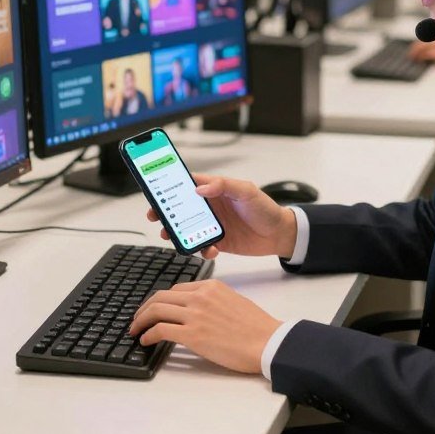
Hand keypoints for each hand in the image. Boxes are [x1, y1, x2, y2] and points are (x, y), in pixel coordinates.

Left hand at [129, 279, 281, 373]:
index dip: (160, 300)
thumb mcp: (233, 300)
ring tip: (135, 330)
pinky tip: (145, 341)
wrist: (267, 341)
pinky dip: (148, 334)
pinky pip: (161, 330)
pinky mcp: (193, 335)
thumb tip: (195, 310)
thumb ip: (212, 300)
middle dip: (144, 308)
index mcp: (210, 286)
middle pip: (161, 297)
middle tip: (136, 319)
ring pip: (157, 310)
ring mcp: (195, 315)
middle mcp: (200, 297)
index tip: (153, 309)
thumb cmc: (256, 326)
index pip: (176, 289)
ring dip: (141, 321)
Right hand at [148, 173, 297, 259]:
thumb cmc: (265, 208)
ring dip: (177, 232)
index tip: (156, 190)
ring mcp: (212, 225)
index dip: (170, 185)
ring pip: (186, 228)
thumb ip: (224, 186)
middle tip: (155, 216)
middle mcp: (210, 207)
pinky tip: (210, 249)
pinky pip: (202, 246)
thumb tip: (200, 188)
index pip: (188, 184)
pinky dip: (201, 249)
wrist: (279, 234)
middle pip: (181, 207)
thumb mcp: (247, 191)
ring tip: (170, 235)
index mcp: (215, 190)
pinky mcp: (218, 242)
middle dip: (165, 211)